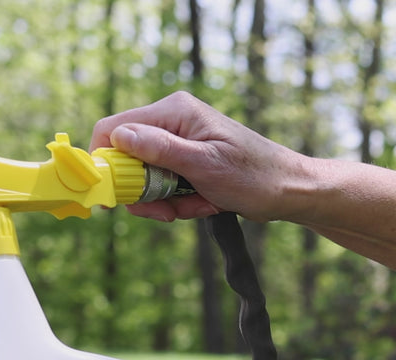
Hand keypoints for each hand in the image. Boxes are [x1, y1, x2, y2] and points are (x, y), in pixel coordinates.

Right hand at [90, 92, 311, 222]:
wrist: (291, 191)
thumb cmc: (255, 176)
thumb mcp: (205, 165)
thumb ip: (161, 150)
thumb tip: (119, 136)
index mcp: (174, 111)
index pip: (114, 128)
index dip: (105, 161)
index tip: (111, 196)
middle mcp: (173, 122)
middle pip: (127, 159)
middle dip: (144, 191)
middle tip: (166, 213)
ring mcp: (180, 143)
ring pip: (147, 178)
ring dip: (167, 201)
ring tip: (200, 206)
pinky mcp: (188, 163)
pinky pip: (167, 187)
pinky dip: (182, 203)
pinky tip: (207, 205)